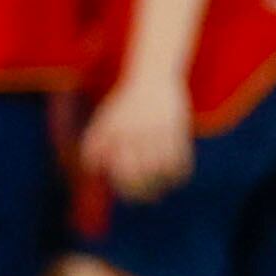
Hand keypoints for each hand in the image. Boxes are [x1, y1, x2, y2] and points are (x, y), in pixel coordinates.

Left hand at [80, 74, 193, 200]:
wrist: (152, 76)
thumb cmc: (124, 103)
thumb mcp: (104, 119)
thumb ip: (94, 144)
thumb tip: (93, 170)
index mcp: (117, 132)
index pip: (121, 169)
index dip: (127, 188)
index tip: (130, 195)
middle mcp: (138, 132)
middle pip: (143, 173)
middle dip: (146, 191)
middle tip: (148, 198)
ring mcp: (160, 130)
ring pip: (164, 168)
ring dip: (164, 184)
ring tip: (163, 189)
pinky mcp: (179, 128)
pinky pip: (182, 158)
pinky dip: (180, 172)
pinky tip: (176, 177)